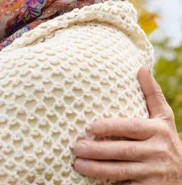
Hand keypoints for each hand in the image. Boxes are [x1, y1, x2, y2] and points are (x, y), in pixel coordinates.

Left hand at [73, 66, 181, 183]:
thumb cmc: (164, 140)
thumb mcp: (163, 117)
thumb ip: (152, 94)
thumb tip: (141, 67)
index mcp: (158, 130)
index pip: (132, 127)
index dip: (112, 127)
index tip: (91, 127)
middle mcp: (158, 151)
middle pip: (124, 151)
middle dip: (98, 151)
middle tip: (76, 147)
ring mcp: (155, 172)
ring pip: (123, 171)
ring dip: (98, 169)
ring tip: (78, 164)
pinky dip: (110, 184)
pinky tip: (92, 182)